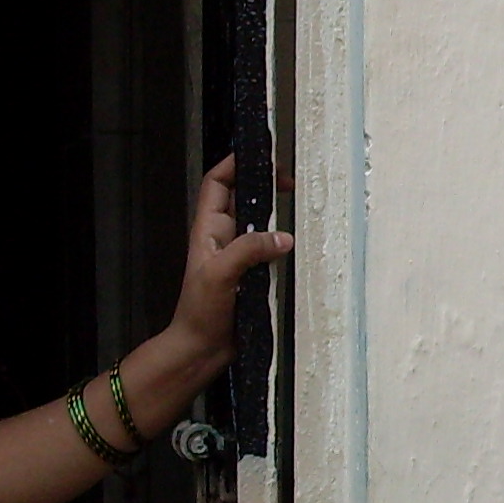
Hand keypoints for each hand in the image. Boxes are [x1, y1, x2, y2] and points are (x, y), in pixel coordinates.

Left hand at [161, 155, 293, 382]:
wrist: (202, 348)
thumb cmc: (201, 311)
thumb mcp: (220, 275)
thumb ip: (249, 251)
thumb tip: (285, 237)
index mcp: (208, 230)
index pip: (217, 184)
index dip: (234, 165)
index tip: (260, 154)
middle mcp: (224, 238)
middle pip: (242, 198)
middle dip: (264, 182)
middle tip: (292, 178)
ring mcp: (239, 257)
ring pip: (259, 222)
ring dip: (277, 210)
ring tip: (301, 201)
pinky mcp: (254, 275)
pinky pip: (270, 248)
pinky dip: (285, 240)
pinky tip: (302, 240)